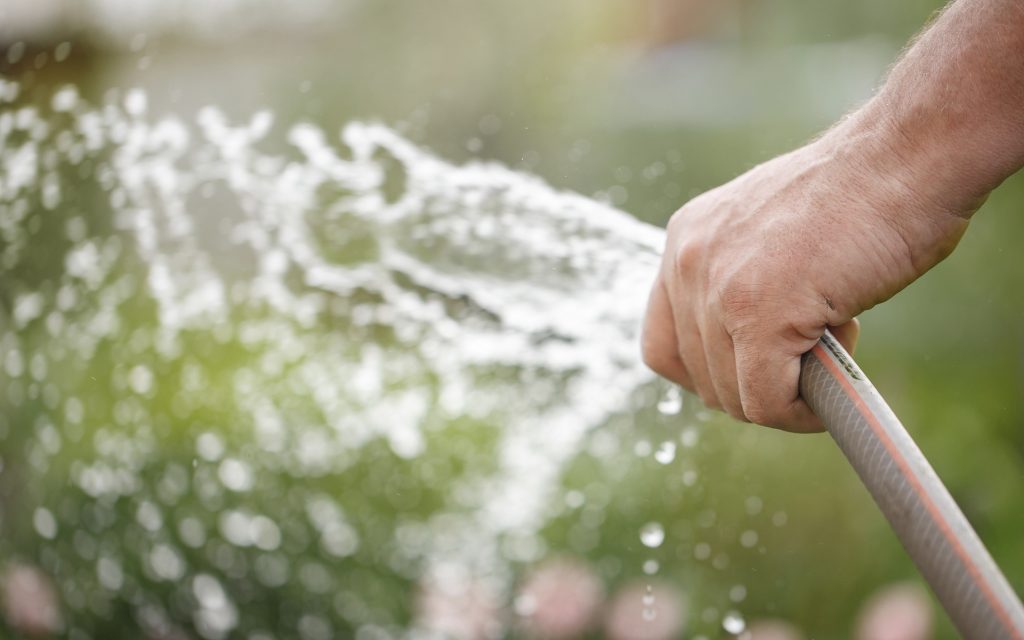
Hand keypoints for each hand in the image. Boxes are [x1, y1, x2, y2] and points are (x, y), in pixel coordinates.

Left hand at [642, 110, 972, 430]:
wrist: (906, 158)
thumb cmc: (861, 194)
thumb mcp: (771, 234)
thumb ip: (741, 282)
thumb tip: (748, 355)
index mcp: (686, 239)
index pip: (662, 344)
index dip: (710, 373)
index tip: (756, 369)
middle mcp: (687, 262)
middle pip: (700, 378)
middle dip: (758, 384)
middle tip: (813, 348)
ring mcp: (718, 290)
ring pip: (734, 397)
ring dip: (788, 392)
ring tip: (834, 336)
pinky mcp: (758, 316)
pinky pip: (766, 402)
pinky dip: (802, 411)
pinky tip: (837, 373)